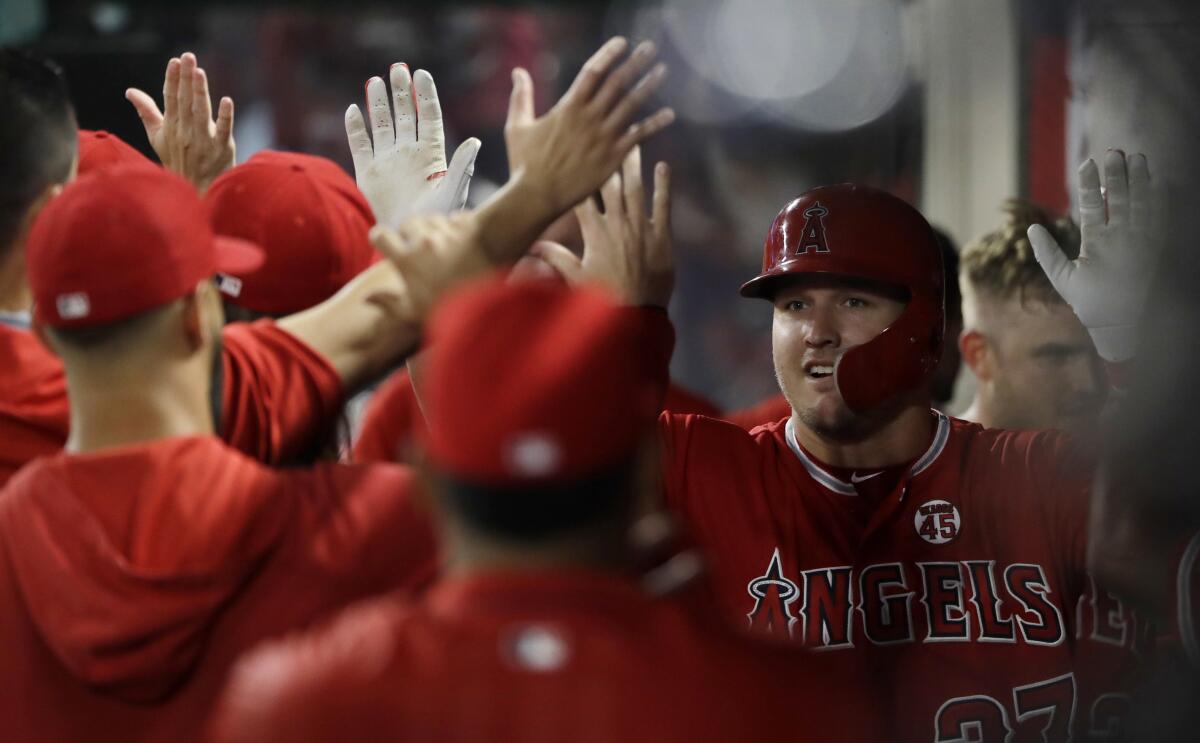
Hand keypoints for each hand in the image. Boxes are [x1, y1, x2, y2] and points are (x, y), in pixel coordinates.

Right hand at [126, 52, 234, 191]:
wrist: (196, 191)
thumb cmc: (178, 161)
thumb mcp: (158, 137)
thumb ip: (147, 112)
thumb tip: (130, 91)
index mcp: (171, 127)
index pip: (170, 99)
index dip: (172, 79)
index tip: (174, 61)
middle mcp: (185, 132)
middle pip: (185, 102)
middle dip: (186, 79)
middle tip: (188, 56)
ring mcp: (204, 141)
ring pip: (201, 113)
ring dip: (200, 92)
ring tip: (200, 72)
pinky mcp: (222, 149)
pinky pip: (223, 131)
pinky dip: (225, 116)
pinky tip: (227, 101)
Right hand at [346, 64, 480, 228]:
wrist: (407, 239)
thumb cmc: (435, 220)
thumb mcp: (452, 192)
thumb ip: (461, 166)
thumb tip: (476, 141)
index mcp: (431, 154)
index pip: (428, 117)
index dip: (425, 95)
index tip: (421, 74)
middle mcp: (409, 153)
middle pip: (405, 115)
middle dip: (401, 92)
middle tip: (398, 69)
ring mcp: (387, 161)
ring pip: (381, 124)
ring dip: (378, 104)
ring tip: (375, 81)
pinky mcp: (367, 173)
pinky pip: (359, 145)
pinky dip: (355, 128)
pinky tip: (353, 110)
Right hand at [368, 212, 487, 323]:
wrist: (489, 306)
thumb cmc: (447, 311)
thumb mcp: (413, 312)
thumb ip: (387, 302)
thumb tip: (367, 298)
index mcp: (406, 259)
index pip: (380, 235)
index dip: (380, 239)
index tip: (385, 244)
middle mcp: (424, 241)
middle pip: (407, 222)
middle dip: (409, 232)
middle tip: (415, 245)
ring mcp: (448, 233)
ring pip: (433, 218)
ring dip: (433, 227)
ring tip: (439, 242)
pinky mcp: (470, 229)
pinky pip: (458, 217)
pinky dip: (458, 225)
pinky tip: (460, 238)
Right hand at [504, 37, 674, 217]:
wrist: (538, 196)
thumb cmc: (524, 164)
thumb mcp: (517, 126)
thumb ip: (521, 97)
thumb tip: (518, 71)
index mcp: (568, 107)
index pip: (593, 71)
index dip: (608, 54)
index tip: (622, 43)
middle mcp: (589, 118)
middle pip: (617, 82)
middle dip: (635, 63)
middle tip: (650, 48)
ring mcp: (603, 137)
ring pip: (632, 104)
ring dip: (649, 85)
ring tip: (663, 70)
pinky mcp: (613, 157)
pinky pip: (639, 135)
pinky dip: (655, 123)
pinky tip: (669, 113)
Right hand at [533, 148, 672, 306]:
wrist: (636, 315)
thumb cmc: (603, 298)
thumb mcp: (574, 277)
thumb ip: (555, 258)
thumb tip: (531, 246)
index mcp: (594, 233)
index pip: (584, 197)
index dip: (580, 175)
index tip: (577, 155)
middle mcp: (617, 224)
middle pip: (609, 184)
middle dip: (607, 160)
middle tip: (607, 137)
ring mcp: (641, 228)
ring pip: (636, 188)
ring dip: (634, 164)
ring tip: (633, 142)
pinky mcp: (662, 236)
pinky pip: (663, 204)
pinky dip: (663, 185)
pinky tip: (663, 165)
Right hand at [1028, 150, 1155, 361]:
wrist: (1127, 323)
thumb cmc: (1092, 303)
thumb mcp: (1063, 280)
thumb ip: (1046, 253)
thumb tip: (1032, 228)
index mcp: (1096, 245)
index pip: (1090, 207)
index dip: (1088, 184)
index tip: (1087, 163)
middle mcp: (1122, 239)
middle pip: (1119, 199)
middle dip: (1117, 173)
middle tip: (1114, 152)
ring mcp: (1142, 242)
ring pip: (1142, 203)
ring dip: (1140, 179)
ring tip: (1137, 158)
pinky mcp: (1157, 247)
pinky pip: (1161, 217)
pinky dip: (1159, 199)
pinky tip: (1158, 182)